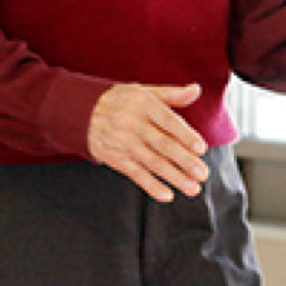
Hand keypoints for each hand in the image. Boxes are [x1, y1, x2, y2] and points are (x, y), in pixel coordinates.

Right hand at [88, 82, 208, 201]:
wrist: (82, 113)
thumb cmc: (122, 101)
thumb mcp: (144, 92)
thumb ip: (172, 94)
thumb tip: (196, 90)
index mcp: (143, 104)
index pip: (167, 120)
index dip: (184, 135)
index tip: (201, 149)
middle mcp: (133, 124)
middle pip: (162, 145)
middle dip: (184, 161)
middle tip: (202, 174)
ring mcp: (124, 143)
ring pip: (152, 163)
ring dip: (174, 177)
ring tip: (192, 188)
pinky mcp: (116, 159)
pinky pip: (135, 174)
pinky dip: (151, 186)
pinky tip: (167, 195)